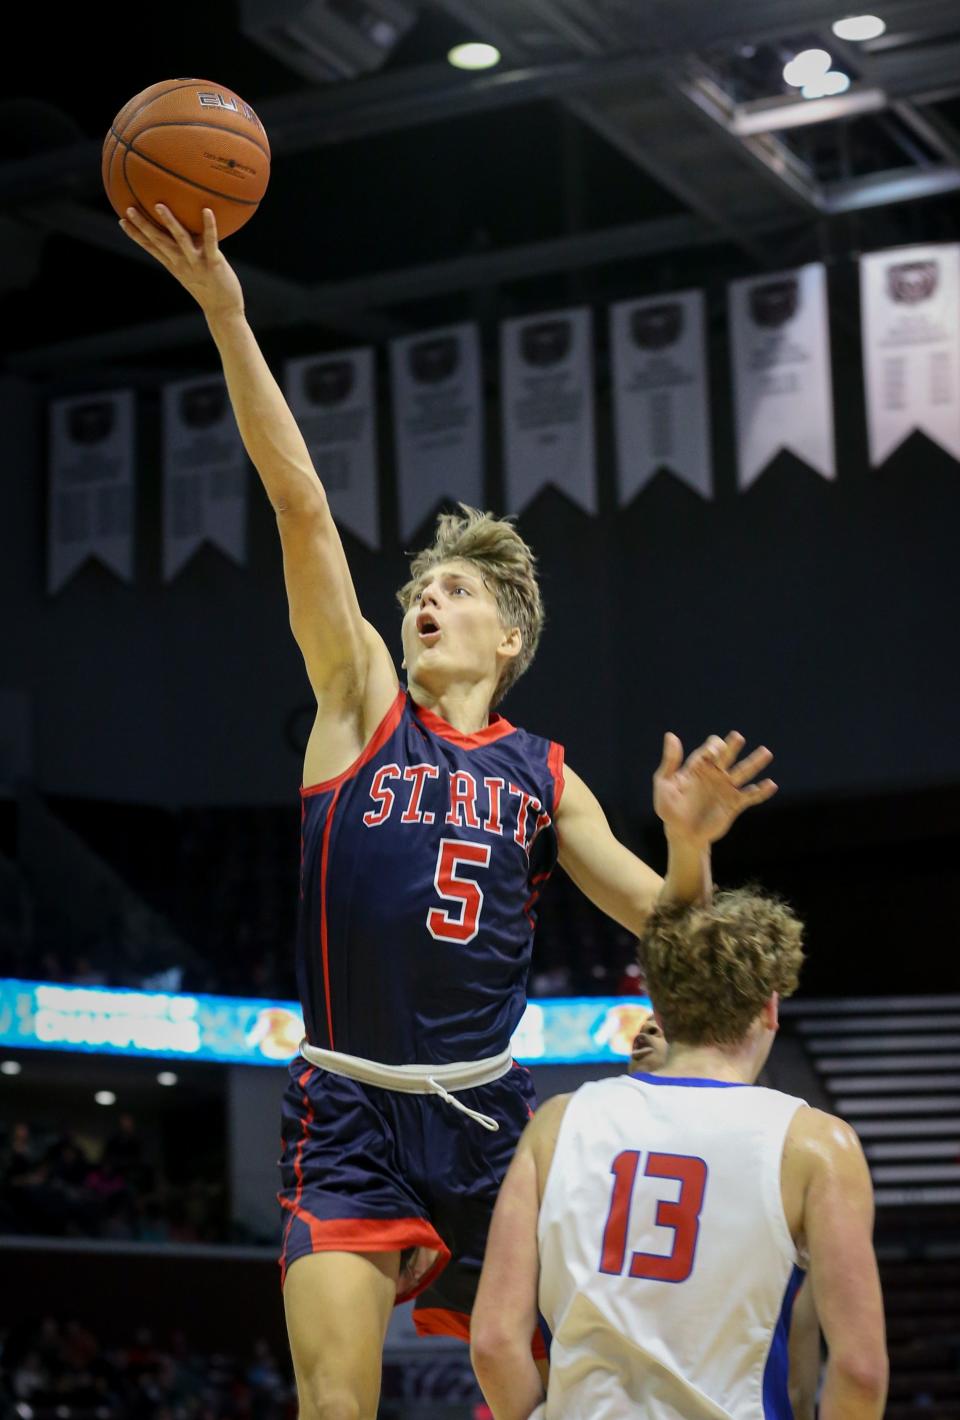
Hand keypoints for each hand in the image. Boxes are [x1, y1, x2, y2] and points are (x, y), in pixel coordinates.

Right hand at [119, 205, 243, 320]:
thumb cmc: (210, 290)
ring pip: (180, 239)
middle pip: (158, 241)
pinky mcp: (214, 263)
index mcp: (174, 265)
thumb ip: (187, 254)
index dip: (135, 235)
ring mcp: (196, 263)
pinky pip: (210, 242)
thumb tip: (187, 232)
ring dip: (169, 222)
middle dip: (143, 225)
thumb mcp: (193, 271)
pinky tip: (207, 210)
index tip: (122, 221)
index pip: (151, 247)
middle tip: (129, 208)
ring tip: (159, 205)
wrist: (223, 312)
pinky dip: (209, 226)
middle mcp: (181, 263)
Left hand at [654, 731, 776, 848]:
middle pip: (727, 756)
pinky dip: (761, 791)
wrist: (682, 834)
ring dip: (754, 763)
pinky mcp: (734, 804)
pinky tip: (771, 785)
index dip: (713, 747)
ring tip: (766, 753)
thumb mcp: (665, 784)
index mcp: (698, 767)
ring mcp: (725, 789)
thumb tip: (671, 736)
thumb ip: (670, 761)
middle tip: (737, 737)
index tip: (714, 752)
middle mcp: (714, 775)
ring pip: (743, 772)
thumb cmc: (669, 809)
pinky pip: (750, 796)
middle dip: (732, 746)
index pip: (710, 750)